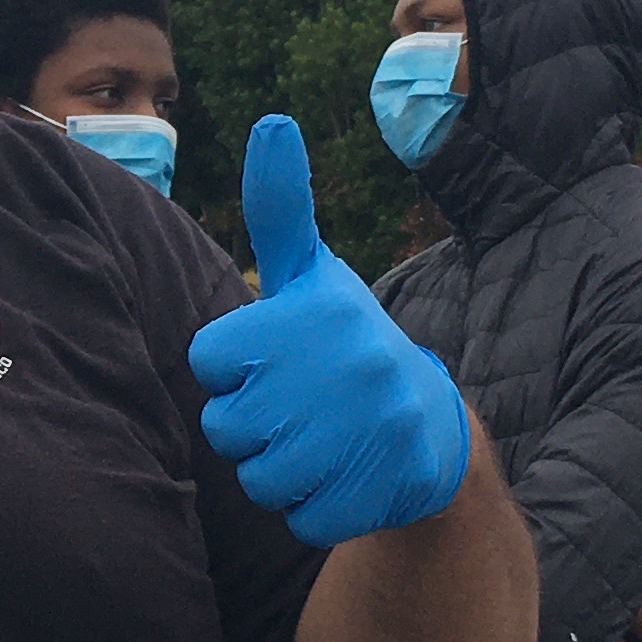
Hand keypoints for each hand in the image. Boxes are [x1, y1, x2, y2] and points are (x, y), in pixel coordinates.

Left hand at [189, 115, 473, 544]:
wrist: (431, 428)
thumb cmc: (344, 346)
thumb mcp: (312, 277)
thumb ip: (280, 208)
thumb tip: (272, 121)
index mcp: (317, 314)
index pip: (209, 361)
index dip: (234, 369)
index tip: (275, 362)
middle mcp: (349, 367)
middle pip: (226, 428)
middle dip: (251, 427)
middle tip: (298, 408)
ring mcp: (370, 433)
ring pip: (258, 479)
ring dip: (277, 471)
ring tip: (318, 441)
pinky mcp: (382, 493)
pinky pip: (299, 520)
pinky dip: (311, 509)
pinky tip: (342, 477)